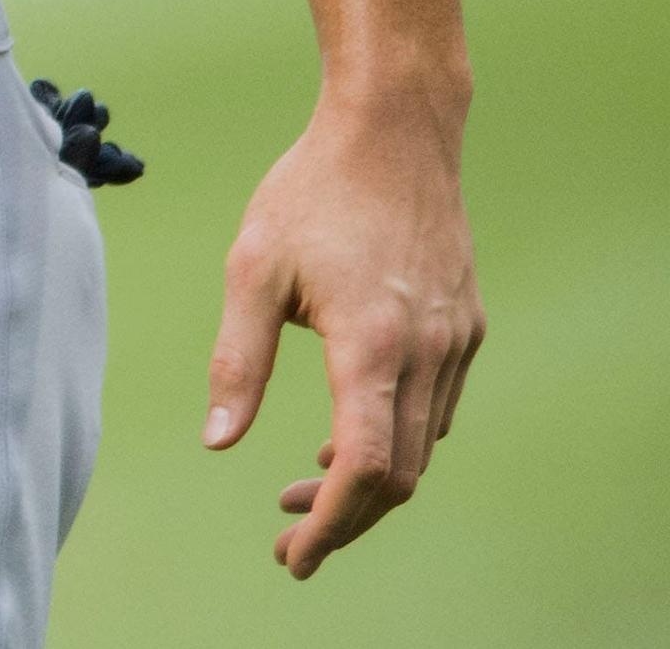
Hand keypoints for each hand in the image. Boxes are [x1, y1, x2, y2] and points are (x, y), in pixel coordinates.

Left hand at [205, 93, 481, 577]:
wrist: (394, 131)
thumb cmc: (311, 191)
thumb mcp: (252, 268)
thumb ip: (239, 359)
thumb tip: (217, 442)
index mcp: (373, 342)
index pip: (365, 466)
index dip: (331, 522)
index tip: (293, 553)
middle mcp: (429, 351)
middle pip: (398, 474)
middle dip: (344, 516)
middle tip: (288, 533)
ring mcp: (457, 340)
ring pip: (422, 446)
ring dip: (369, 480)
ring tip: (304, 484)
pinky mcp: (468, 325)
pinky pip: (438, 408)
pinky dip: (396, 437)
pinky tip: (346, 431)